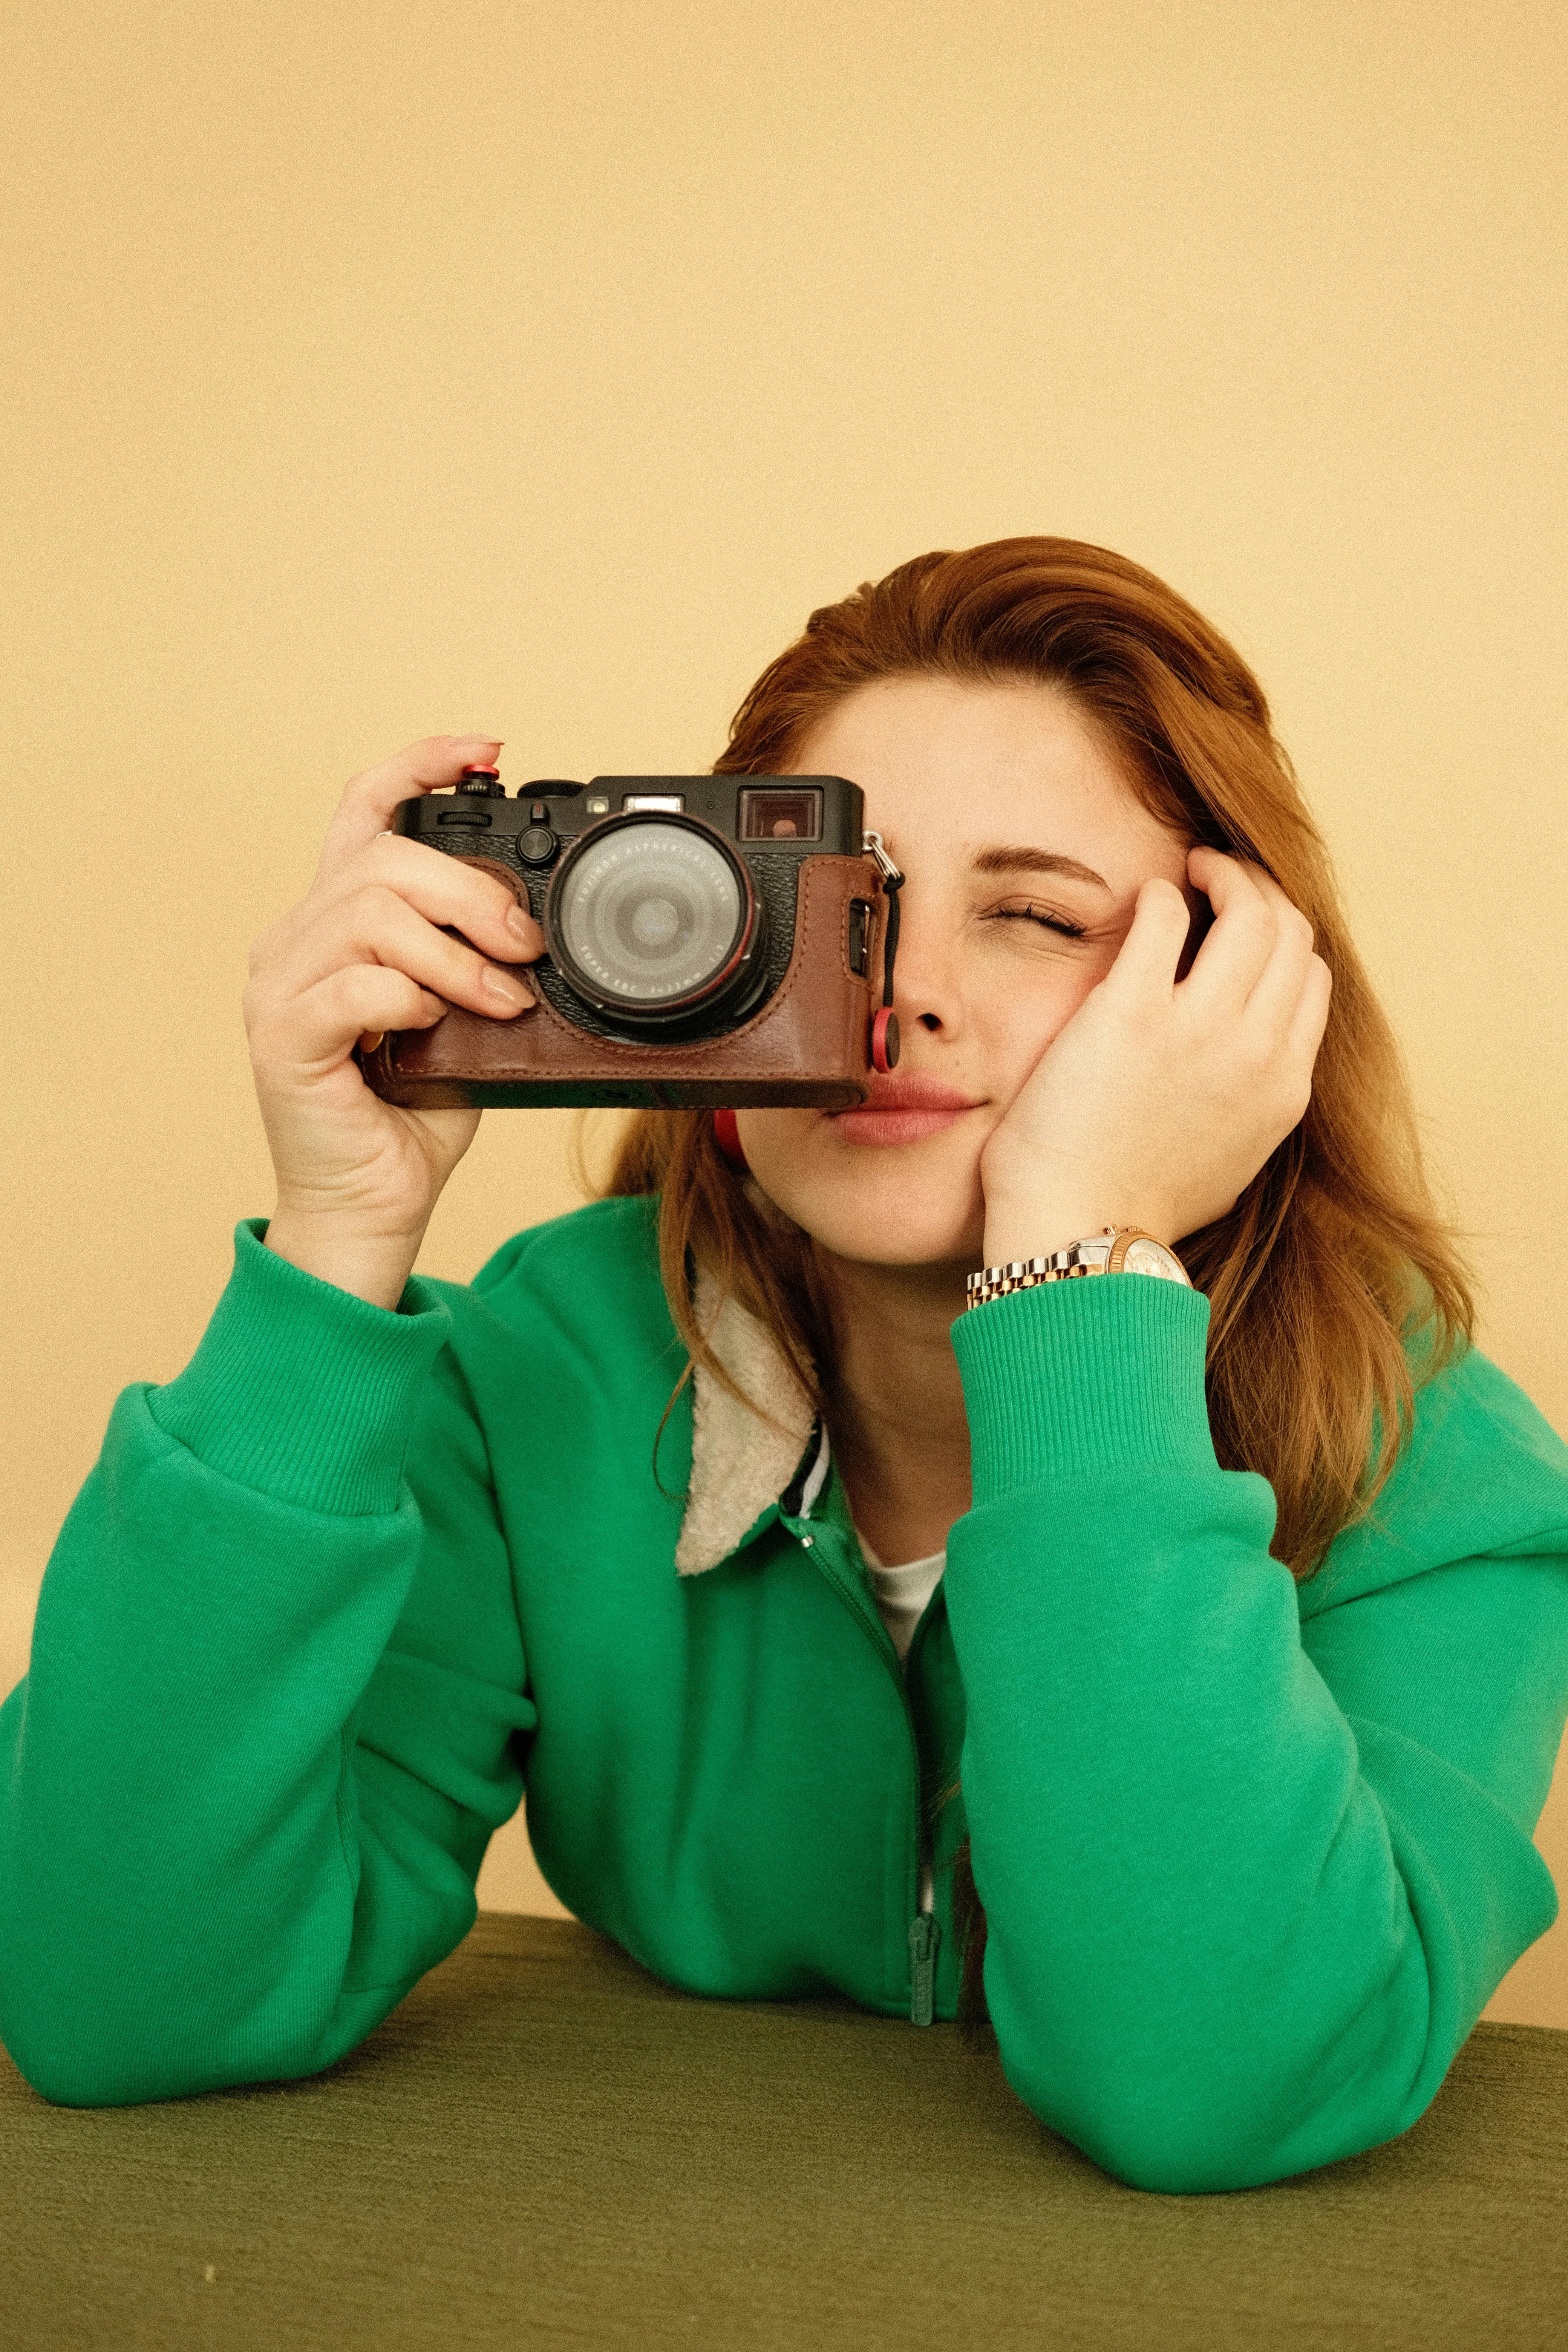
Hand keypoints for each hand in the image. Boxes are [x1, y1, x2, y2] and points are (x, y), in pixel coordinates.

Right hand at [244, 735, 545, 1308]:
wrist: (373, 1202)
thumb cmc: (413, 1110)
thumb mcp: (460, 1012)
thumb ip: (473, 955)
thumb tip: (533, 919)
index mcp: (333, 920)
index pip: (363, 809)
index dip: (420, 766)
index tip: (485, 754)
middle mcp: (294, 939)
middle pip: (382, 861)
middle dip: (471, 893)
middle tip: (523, 946)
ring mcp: (278, 987)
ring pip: (370, 916)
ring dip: (455, 956)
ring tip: (498, 998)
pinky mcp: (282, 1040)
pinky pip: (354, 986)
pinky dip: (410, 998)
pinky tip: (433, 1024)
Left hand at [978, 848, 1331, 1266]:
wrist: (1079, 1238)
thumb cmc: (1134, 1205)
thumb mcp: (1229, 1159)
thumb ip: (1250, 1103)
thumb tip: (1248, 1065)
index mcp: (1284, 1087)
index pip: (1310, 978)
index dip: (1281, 939)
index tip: (1242, 927)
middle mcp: (1256, 1051)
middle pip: (1289, 932)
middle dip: (1259, 889)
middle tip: (1216, 877)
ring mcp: (1197, 1028)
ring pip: (1248, 911)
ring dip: (1221, 873)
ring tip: (1189, 871)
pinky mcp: (1130, 1012)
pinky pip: (1163, 916)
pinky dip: (1160, 894)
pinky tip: (1143, 899)